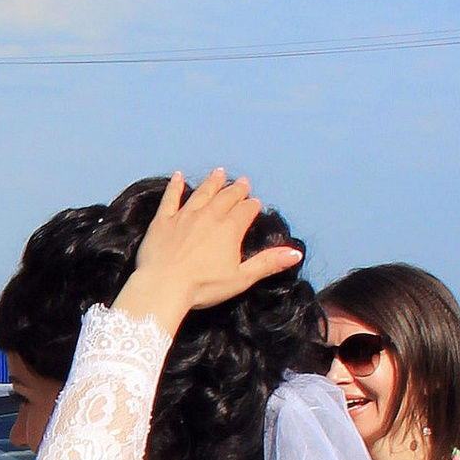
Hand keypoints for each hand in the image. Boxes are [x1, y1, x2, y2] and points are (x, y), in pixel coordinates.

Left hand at [116, 171, 303, 337]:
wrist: (163, 286)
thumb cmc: (203, 287)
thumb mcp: (241, 278)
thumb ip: (268, 263)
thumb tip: (296, 253)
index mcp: (230, 229)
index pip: (245, 211)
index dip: (252, 206)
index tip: (255, 203)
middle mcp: (209, 216)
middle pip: (226, 198)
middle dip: (236, 190)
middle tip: (243, 182)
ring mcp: (184, 216)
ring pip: (202, 193)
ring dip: (213, 182)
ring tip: (220, 172)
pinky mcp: (163, 220)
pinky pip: (170, 198)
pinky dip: (175, 186)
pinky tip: (178, 176)